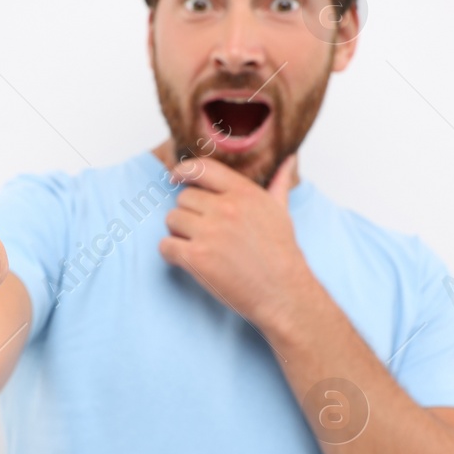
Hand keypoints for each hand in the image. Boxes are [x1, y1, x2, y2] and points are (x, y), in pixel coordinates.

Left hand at [158, 153, 314, 332]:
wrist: (283, 293)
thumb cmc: (282, 254)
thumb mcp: (282, 211)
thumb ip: (278, 183)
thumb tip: (288, 160)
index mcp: (244, 193)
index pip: (202, 168)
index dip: (184, 171)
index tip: (176, 178)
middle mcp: (226, 208)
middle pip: (183, 198)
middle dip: (188, 213)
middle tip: (202, 231)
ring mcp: (209, 232)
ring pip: (171, 219)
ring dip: (178, 233)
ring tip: (197, 246)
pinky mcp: (196, 257)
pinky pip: (165, 245)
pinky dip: (171, 253)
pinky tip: (187, 260)